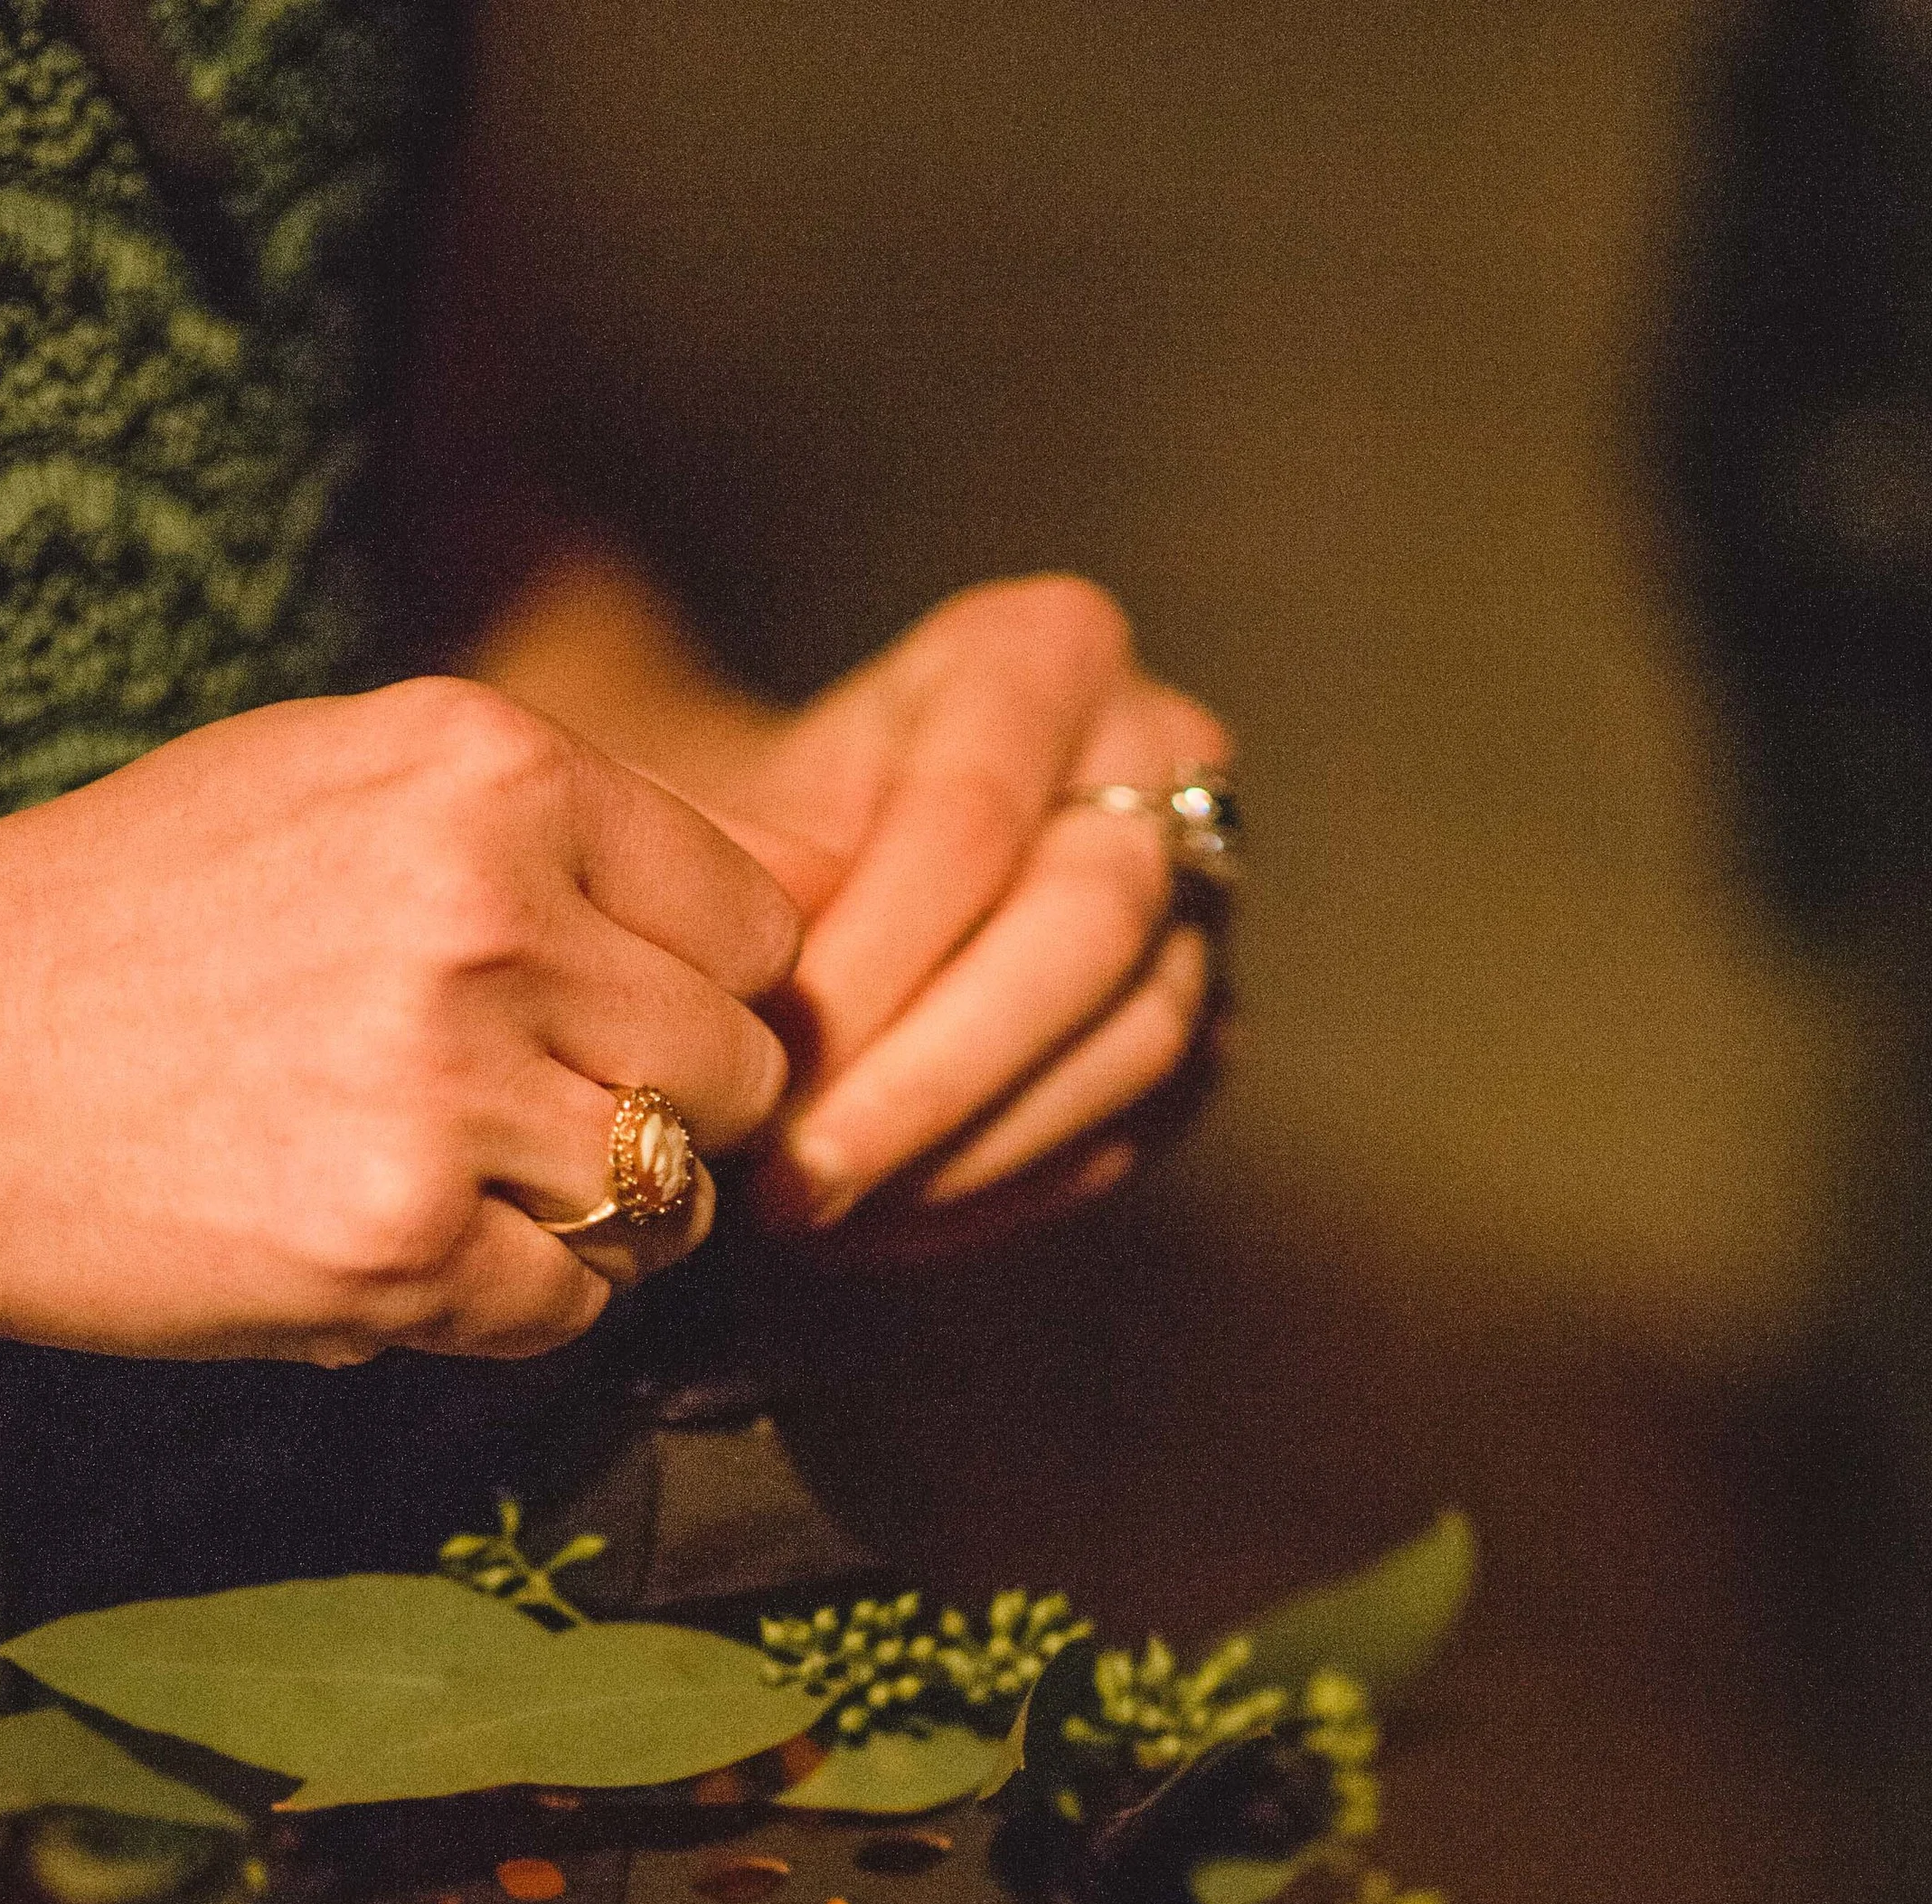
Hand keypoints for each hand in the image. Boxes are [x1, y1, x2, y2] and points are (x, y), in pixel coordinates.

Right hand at [0, 679, 798, 1360]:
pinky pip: (571, 1310)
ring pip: (675, 1201)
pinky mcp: (398, 1244)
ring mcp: (447, 1084)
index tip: (620, 1027)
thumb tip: (780, 914)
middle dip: (671, 1117)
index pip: (752, 917)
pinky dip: (508, 1306)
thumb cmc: (122, 921)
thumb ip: (551, 837)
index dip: (702, 995)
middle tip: (540, 1125)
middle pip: (741, 1067)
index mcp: (489, 767)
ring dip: (602, 1224)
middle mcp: (490, 910)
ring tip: (466, 1184)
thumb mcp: (338, 786)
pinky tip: (401, 1250)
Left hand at [682, 577, 1231, 1253]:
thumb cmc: (760, 829)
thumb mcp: (728, 815)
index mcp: (1043, 655)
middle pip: (1084, 927)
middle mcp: (1159, 756)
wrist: (819, 870)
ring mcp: (1202, 893)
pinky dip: (1000, 1187)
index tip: (759, 1067)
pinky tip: (881, 1220)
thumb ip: (739, 884)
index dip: (869, 961)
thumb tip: (748, 1001)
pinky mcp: (1204, 1023)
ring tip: (824, 1208)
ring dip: (967, 1148)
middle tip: (799, 1178)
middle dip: (930, 1073)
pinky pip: (1132, 1126)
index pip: (971, 817)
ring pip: (1134, 1040)